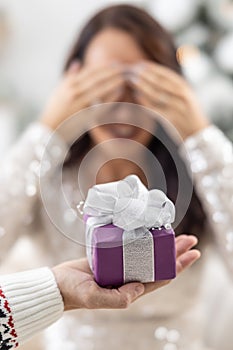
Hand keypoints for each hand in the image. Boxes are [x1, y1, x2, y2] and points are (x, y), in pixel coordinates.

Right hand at [40, 61, 124, 131]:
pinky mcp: (84, 116)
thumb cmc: (54, 110)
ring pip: (98, 89)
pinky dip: (110, 97)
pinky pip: (99, 104)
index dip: (102, 66)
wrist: (49, 130)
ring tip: (123, 77)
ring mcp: (79, 104)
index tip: (114, 63)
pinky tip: (119, 92)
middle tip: (123, 68)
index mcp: (68, 85)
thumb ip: (69, 76)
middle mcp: (73, 93)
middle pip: (95, 78)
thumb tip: (77, 62)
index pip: (88, 72)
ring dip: (112, 82)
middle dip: (110, 72)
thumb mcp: (58, 90)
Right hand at [52, 234, 199, 310]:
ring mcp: (121, 266)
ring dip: (162, 244)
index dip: (179, 266)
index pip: (161, 277)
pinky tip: (148, 231)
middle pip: (159, 264)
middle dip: (176, 252)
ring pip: (148, 254)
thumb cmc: (74, 293)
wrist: (58, 284)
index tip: (193, 254)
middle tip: (190, 239)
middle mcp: (129, 278)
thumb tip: (140, 287)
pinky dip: (142, 240)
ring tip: (175, 233)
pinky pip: (132, 247)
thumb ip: (116, 298)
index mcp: (130, 290)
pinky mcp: (112, 256)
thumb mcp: (94, 297)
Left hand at [127, 61, 208, 139]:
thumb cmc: (189, 115)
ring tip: (132, 80)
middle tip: (132, 70)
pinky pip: (155, 108)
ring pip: (156, 94)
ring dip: (143, 86)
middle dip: (145, 75)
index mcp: (186, 89)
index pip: (167, 75)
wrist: (198, 134)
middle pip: (161, 83)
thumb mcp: (186, 98)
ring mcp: (177, 108)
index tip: (141, 64)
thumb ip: (173, 88)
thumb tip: (155, 76)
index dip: (153, 68)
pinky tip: (136, 96)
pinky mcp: (171, 120)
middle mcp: (183, 97)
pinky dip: (145, 101)